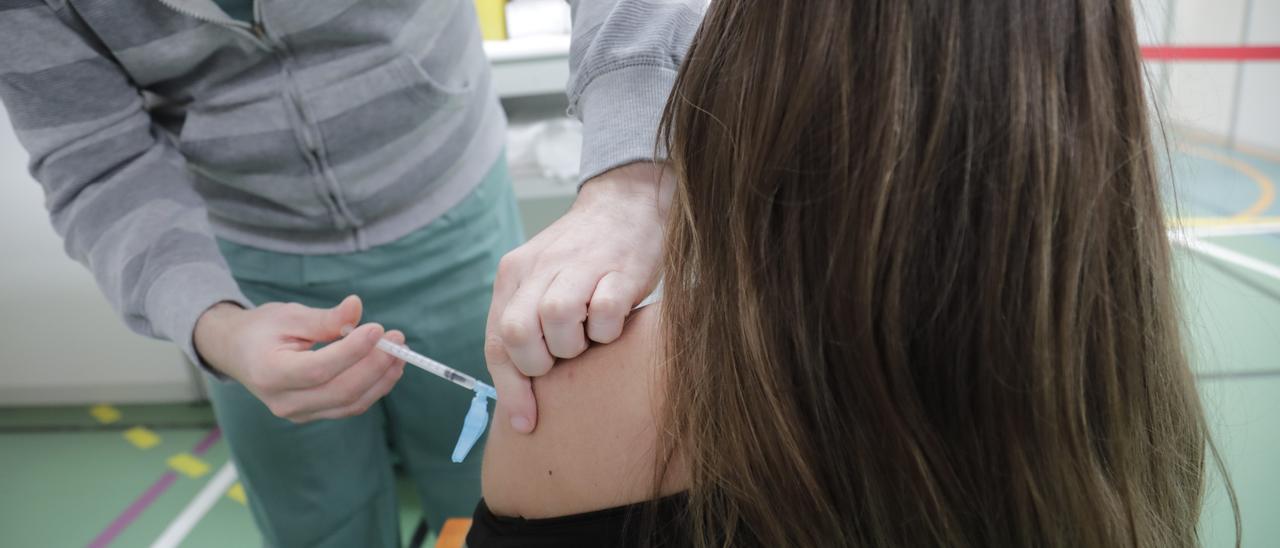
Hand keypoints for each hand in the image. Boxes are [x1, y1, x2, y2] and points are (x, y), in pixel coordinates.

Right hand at [194, 295, 406, 422]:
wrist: (238, 352)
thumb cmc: (262, 329)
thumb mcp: (288, 316)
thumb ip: (324, 318)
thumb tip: (356, 307)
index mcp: (270, 374)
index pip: (318, 369)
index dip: (352, 351)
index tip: (378, 328)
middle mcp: (284, 402)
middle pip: (340, 391)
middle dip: (375, 365)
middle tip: (398, 338)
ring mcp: (299, 413)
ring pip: (350, 403)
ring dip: (381, 377)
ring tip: (400, 350)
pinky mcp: (314, 414)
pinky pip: (350, 406)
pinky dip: (374, 387)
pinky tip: (389, 365)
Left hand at [486, 162, 672, 433]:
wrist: (627, 204)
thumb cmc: (584, 256)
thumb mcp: (542, 279)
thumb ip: (525, 321)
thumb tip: (519, 389)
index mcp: (514, 274)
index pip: (496, 341)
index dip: (509, 389)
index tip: (525, 422)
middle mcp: (539, 268)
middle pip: (518, 334)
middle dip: (540, 363)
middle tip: (565, 356)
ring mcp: (579, 266)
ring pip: (558, 324)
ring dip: (576, 346)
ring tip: (590, 335)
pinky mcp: (619, 270)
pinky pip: (605, 315)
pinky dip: (609, 330)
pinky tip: (615, 320)